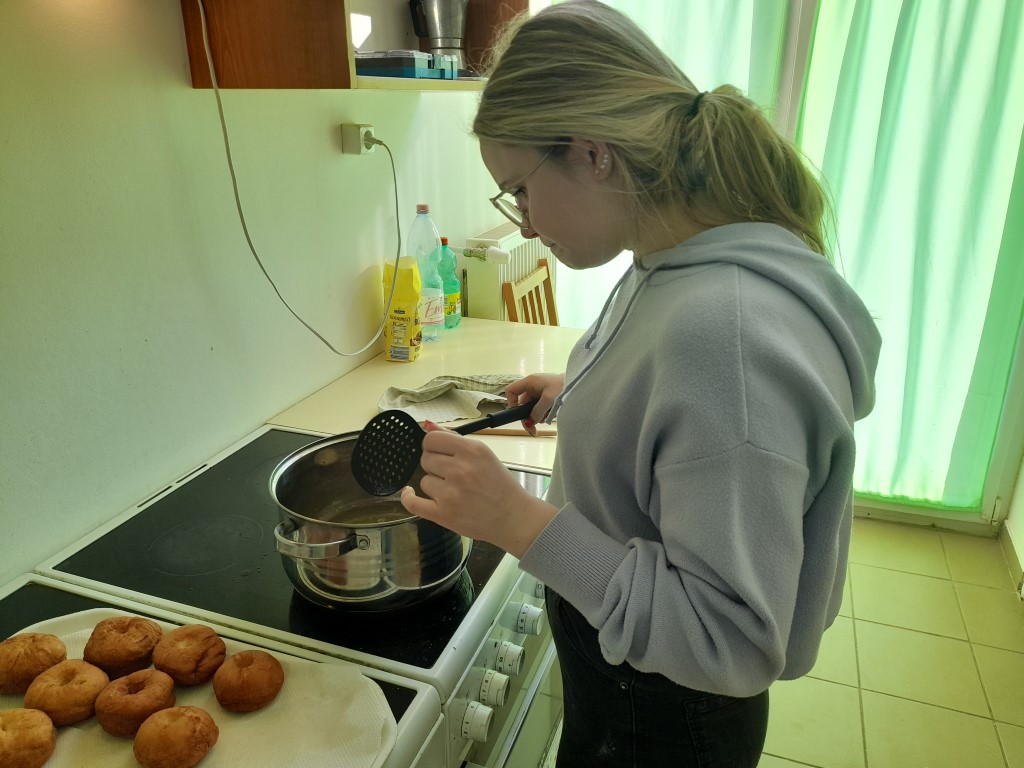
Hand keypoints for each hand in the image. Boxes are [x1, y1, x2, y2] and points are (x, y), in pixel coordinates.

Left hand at [400, 422, 557, 557]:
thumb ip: (454, 439)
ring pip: (424, 480)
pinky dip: (408, 497)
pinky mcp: (444, 515)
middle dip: (435, 465)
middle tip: (451, 475)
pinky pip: (413, 503)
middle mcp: (460, 470)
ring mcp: (450, 494)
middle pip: (426, 459)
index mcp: (472, 451)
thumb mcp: (483, 454)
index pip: (432, 439)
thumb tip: (426, 424)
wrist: (513, 517)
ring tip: (453, 491)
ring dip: (434, 485)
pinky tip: (410, 493)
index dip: (433, 446)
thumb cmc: (499, 484)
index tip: (439, 453)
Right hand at [505, 373, 564, 435]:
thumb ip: (537, 412)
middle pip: (522, 403)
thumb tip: (528, 423)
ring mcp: (541, 391)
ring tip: (547, 419)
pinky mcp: (548, 396)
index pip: (511, 391)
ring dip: (537, 416)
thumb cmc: (564, 387)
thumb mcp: (549, 400)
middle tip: (533, 430)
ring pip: (532, 407)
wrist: (581, 383)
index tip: (518, 416)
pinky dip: (544, 413)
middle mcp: (533, 386)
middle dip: (528, 416)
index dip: (511, 403)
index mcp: (530, 382)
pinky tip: (551, 416)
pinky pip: (541, 407)